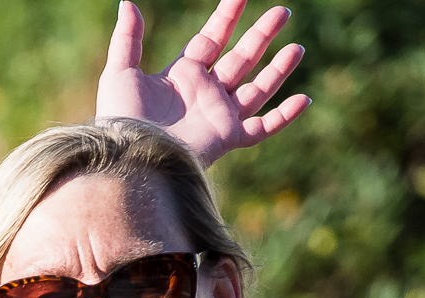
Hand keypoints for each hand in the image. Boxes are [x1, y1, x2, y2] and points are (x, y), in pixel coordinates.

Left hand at [97, 0, 309, 165]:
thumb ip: (128, 38)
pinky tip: (304, 99)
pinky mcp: (227, 137)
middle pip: (241, 58)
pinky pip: (262, 128)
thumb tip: (127, 3)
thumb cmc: (121, 118)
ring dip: (278, 69)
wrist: (130, 156)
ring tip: (297, 48)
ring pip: (257, 89)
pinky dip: (284, 116)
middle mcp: (204, 94)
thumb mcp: (120, 72)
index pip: (212, 39)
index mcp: (182, 75)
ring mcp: (218, 116)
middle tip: (282, 12)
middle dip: (261, 35)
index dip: (227, 16)